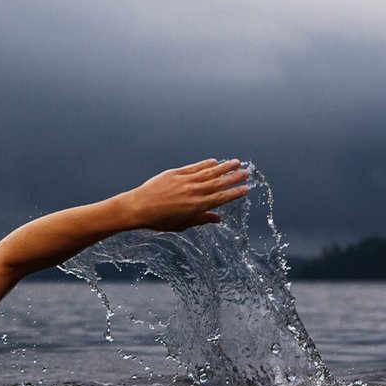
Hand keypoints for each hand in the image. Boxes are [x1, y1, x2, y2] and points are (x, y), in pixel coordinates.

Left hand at [113, 159, 250, 231]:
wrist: (138, 207)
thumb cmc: (159, 220)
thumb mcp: (181, 224)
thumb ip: (201, 220)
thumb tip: (218, 219)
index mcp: (196, 207)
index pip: (221, 199)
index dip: (235, 193)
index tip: (246, 189)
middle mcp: (193, 192)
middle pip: (218, 183)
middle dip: (234, 178)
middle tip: (247, 173)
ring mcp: (185, 181)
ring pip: (209, 172)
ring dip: (224, 167)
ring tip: (237, 162)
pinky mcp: (176, 173)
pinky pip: (194, 167)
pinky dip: (205, 164)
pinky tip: (215, 161)